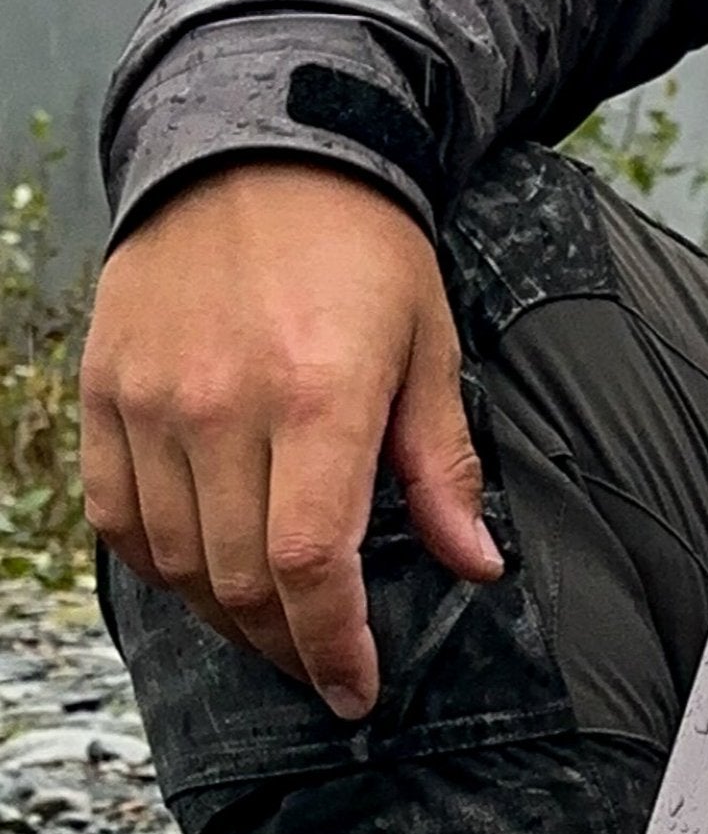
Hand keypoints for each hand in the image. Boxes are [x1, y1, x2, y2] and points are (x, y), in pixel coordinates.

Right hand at [80, 163, 501, 716]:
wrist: (257, 145)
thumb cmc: (356, 241)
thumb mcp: (427, 341)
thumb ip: (440, 464)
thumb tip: (473, 562)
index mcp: (317, 395)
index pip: (308, 565)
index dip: (332, 647)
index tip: (353, 688)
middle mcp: (222, 404)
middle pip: (239, 579)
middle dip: (287, 643)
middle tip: (322, 661)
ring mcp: (152, 399)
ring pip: (174, 560)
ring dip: (224, 613)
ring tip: (270, 621)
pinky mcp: (106, 390)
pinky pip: (119, 514)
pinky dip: (158, 561)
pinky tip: (200, 569)